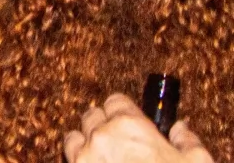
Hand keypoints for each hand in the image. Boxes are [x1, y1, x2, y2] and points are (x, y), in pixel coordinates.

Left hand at [63, 95, 213, 162]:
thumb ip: (188, 142)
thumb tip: (180, 129)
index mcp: (130, 125)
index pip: (116, 101)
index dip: (122, 110)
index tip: (128, 121)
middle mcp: (102, 134)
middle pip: (92, 116)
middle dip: (103, 125)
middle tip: (117, 141)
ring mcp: (85, 155)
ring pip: (75, 136)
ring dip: (85, 142)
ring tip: (101, 155)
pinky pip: (69, 156)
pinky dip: (78, 160)